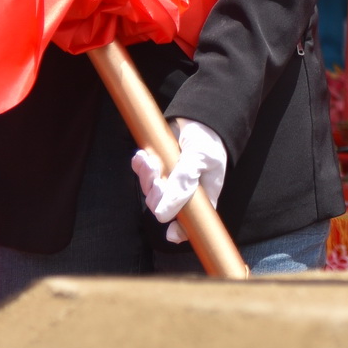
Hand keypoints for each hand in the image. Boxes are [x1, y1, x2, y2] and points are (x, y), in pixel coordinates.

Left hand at [130, 119, 226, 242]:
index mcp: (201, 197)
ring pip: (149, 190)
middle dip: (157, 193)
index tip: (169, 227)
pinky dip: (140, 165)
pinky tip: (143, 156)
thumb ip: (183, 185)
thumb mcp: (199, 160)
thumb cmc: (207, 140)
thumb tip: (163, 215)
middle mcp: (183, 193)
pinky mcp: (157, 166)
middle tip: (160, 178)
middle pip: (162, 207)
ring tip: (151, 161)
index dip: (179, 230)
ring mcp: (169, 180)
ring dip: (146, 177)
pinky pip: (142, 173)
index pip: (190, 225)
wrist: (197, 116)